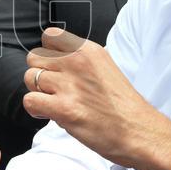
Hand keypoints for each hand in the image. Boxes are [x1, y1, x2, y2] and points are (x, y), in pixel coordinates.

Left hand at [23, 27, 170, 169]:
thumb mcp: (104, 67)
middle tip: (55, 90)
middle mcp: (77, 62)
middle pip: (34, 58)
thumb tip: (53, 62)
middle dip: (40, 74)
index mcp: (88, 50)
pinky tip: (50, 113)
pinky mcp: (64, 108)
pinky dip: (36, 109)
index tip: (57, 69)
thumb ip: (79, 61)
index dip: (48, 55)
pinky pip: (30, 100)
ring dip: (39, 92)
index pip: (49, 37)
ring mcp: (70, 85)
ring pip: (30, 78)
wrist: (140, 132)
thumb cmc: (122, 106)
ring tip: (56, 103)